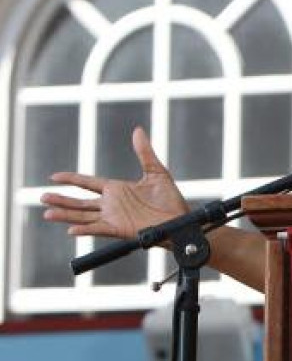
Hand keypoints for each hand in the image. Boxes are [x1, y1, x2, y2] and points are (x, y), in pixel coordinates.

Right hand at [41, 127, 188, 238]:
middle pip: (80, 202)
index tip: (53, 177)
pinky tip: (71, 230)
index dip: (71, 179)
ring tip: (47, 213)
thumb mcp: (156, 171)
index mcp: (116, 190)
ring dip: (66, 215)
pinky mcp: (120, 229)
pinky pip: (98, 229)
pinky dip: (85, 230)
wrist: (181, 219)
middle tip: (42, 197)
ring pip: (83, 216)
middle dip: (61, 199)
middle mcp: (111, 204)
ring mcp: (114, 217)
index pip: (87, 183)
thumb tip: (138, 130)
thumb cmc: (170, 199)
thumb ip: (144, 152)